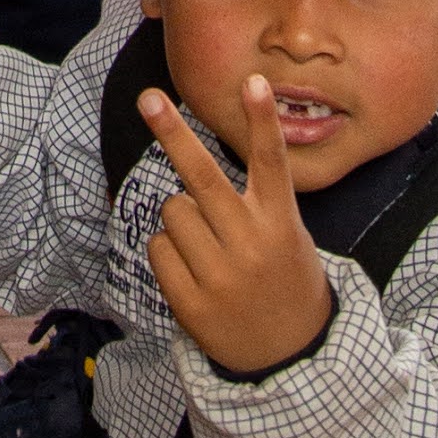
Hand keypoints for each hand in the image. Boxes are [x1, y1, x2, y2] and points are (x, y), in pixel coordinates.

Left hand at [139, 78, 332, 377]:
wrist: (289, 356)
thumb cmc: (282, 278)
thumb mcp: (287, 236)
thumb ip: (253, 203)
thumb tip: (190, 177)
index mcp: (280, 222)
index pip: (271, 162)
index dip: (261, 120)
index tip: (253, 80)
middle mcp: (251, 243)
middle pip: (203, 177)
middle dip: (173, 133)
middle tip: (148, 97)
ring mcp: (221, 274)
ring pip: (173, 210)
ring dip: (181, 217)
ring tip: (209, 246)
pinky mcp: (192, 302)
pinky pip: (158, 248)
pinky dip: (168, 251)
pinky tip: (194, 271)